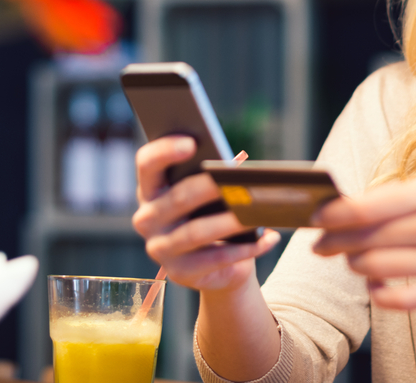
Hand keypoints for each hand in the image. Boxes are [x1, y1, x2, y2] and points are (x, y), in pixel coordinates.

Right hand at [132, 136, 280, 293]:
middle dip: (210, 187)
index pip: (147, 164)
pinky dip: (246, 248)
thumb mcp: (205, 193)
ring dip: (230, 221)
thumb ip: (208, 176)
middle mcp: (147, 218)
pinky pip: (216, 259)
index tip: (192, 142)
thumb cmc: (210, 214)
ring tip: (257, 211)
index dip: (165, 150)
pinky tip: (268, 237)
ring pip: (196, 232)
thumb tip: (235, 169)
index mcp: (151, 189)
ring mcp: (160, 248)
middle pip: (178, 198)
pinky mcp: (180, 272)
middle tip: (237, 180)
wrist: (215, 265)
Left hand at [311, 172, 415, 311]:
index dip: (332, 214)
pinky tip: (373, 284)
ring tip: (351, 259)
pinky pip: (400, 299)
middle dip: (334, 243)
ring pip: (376, 268)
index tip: (313, 217)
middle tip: (320, 245)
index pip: (367, 207)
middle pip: (366, 239)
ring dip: (355, 264)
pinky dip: (378, 294)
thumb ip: (399, 195)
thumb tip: (347, 206)